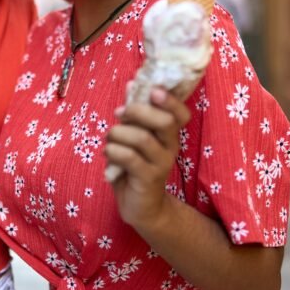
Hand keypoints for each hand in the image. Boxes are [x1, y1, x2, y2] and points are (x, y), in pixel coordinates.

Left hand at [104, 88, 189, 231]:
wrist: (142, 207)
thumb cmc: (135, 166)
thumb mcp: (135, 137)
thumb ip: (135, 113)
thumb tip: (132, 83)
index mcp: (169, 135)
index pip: (181, 114)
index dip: (170, 100)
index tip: (152, 90)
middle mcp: (170, 148)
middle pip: (164, 122)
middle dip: (138, 111)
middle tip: (120, 113)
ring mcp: (161, 164)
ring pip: (141, 138)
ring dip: (118, 133)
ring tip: (109, 139)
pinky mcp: (148, 179)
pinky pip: (129, 157)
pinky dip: (113, 151)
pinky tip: (108, 153)